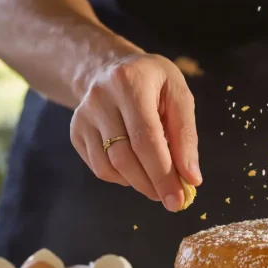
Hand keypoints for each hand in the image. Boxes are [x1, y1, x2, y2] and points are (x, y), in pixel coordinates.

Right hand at [70, 54, 201, 211]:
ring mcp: (83, 116)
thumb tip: (191, 178)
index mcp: (130, 82)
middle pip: (124, 156)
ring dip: (138, 184)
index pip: (146, 137)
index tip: (179, 199)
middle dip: (152, 184)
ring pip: (109, 167)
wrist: (112, 68)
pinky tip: (137, 169)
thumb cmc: (154, 84)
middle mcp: (100, 97)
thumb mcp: (179, 96)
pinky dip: (122, 178)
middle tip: (173, 199)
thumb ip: (186, 136)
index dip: (163, 173)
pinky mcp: (75, 131)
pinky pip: (99, 168)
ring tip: (158, 182)